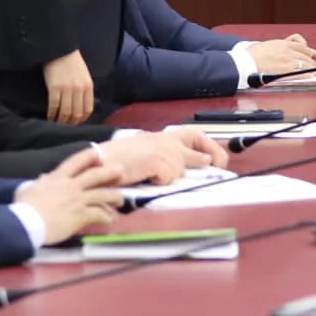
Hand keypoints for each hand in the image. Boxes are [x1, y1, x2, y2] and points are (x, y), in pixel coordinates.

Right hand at [17, 148, 124, 240]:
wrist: (26, 223)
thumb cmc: (23, 208)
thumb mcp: (29, 190)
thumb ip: (40, 183)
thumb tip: (43, 178)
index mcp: (58, 178)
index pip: (76, 161)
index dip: (90, 156)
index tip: (99, 154)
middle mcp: (71, 186)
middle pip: (96, 175)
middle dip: (111, 172)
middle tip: (122, 170)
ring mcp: (78, 199)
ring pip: (103, 194)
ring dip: (114, 196)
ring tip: (121, 199)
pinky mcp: (81, 214)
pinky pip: (99, 213)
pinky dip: (107, 217)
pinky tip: (110, 220)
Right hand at [43, 50, 93, 124]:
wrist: (60, 50)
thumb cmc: (72, 63)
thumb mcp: (84, 76)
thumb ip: (84, 90)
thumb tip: (80, 107)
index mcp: (88, 87)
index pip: (88, 109)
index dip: (81, 120)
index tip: (76, 123)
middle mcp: (79, 89)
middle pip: (76, 113)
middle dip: (71, 123)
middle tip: (65, 127)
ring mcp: (67, 89)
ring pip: (65, 112)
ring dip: (60, 121)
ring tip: (56, 124)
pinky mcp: (55, 88)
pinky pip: (54, 106)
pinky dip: (51, 114)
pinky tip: (49, 117)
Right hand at [96, 130, 226, 184]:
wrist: (96, 164)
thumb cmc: (116, 164)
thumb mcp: (144, 157)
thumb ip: (165, 159)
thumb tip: (192, 166)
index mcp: (161, 138)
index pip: (193, 134)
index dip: (209, 145)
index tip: (218, 159)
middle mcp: (164, 140)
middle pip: (197, 140)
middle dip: (213, 152)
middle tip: (219, 165)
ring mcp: (161, 148)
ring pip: (180, 167)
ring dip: (170, 176)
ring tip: (151, 177)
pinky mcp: (155, 159)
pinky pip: (168, 176)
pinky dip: (160, 181)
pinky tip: (146, 179)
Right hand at [249, 38, 315, 75]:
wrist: (245, 61)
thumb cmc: (251, 55)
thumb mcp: (266, 46)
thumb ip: (277, 48)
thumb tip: (280, 53)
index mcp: (282, 43)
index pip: (302, 45)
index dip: (312, 51)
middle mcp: (288, 49)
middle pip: (306, 53)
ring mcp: (288, 58)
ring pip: (306, 62)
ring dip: (314, 67)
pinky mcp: (287, 68)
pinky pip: (302, 70)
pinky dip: (308, 73)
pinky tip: (313, 76)